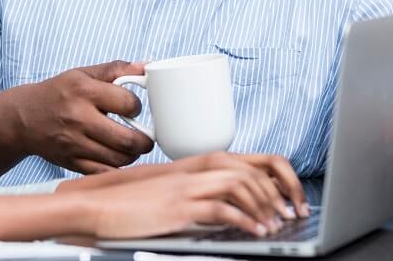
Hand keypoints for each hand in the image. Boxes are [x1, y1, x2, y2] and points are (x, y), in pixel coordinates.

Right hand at [13, 60, 154, 173]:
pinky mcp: (70, 162)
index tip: (133, 109)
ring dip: (132, 155)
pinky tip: (117, 158)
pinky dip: (116, 169)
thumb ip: (116, 69)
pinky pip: (103, 173)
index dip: (137, 107)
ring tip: (132, 147)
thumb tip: (146, 66)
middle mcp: (79, 118)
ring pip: (118, 159)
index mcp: (84, 91)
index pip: (128, 104)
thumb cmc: (59, 93)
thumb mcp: (83, 74)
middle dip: (144, 140)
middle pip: (127, 139)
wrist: (23, 118)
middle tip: (145, 137)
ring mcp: (74, 143)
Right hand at [87, 168, 294, 238]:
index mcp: (200, 166)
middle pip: (252, 171)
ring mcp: (188, 188)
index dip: (280, 178)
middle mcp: (197, 171)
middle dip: (279, 194)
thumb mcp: (176, 195)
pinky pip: (221, 209)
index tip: (291, 200)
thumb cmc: (136, 204)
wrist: (100, 207)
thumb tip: (235, 212)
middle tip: (289, 215)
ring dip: (265, 206)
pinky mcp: (179, 207)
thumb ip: (205, 197)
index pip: (252, 161)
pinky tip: (254, 232)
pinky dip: (244, 221)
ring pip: (241, 185)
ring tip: (275, 224)